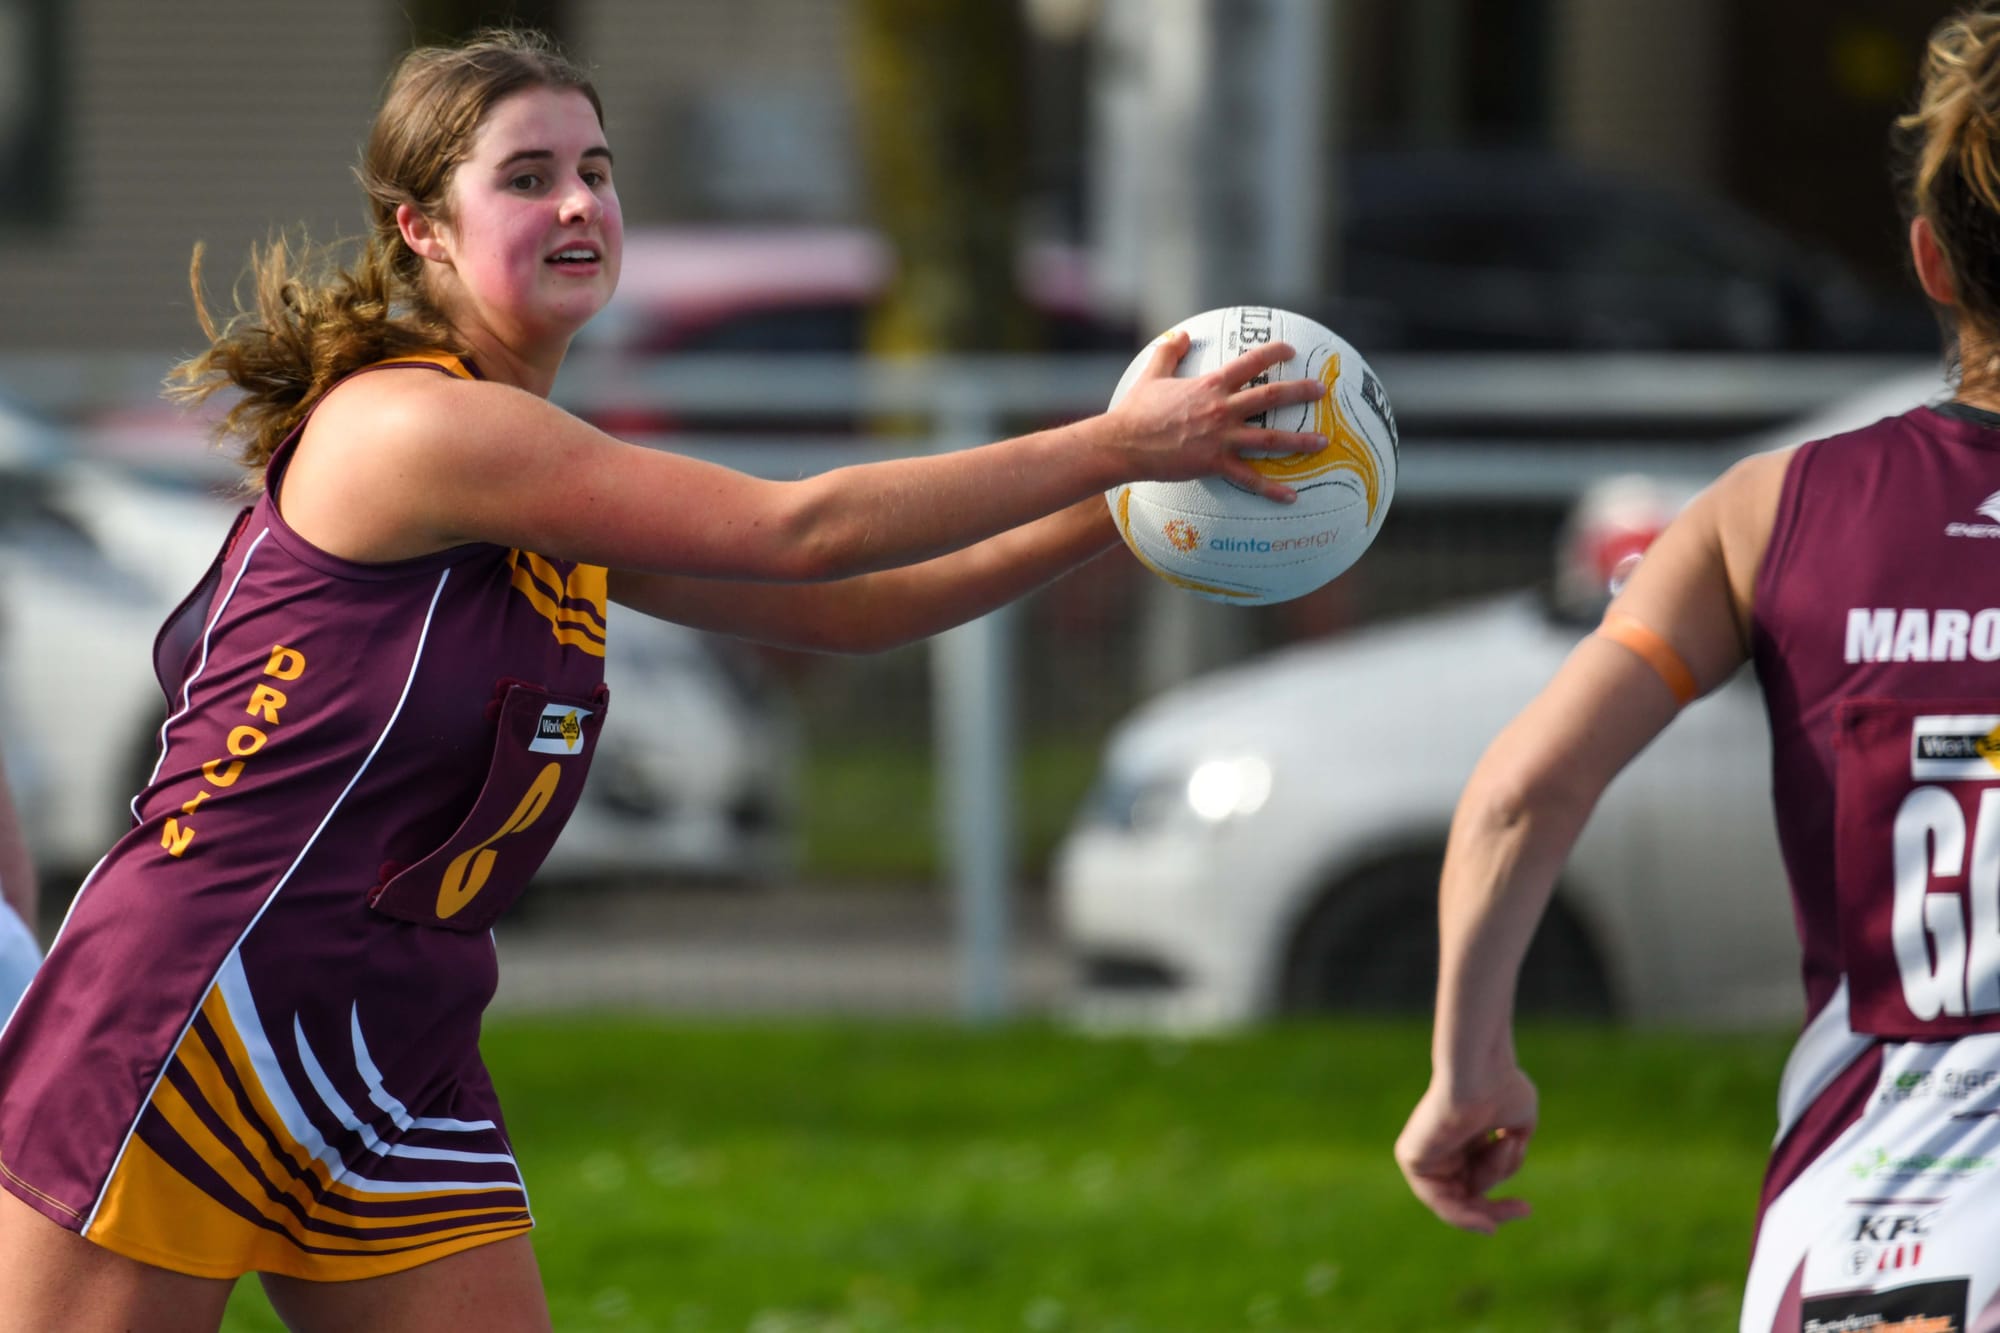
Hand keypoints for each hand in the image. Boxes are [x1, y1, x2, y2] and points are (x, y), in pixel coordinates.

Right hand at [1109, 331, 1329, 501]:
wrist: (1124, 444)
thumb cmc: (1136, 411)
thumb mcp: (1151, 375)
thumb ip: (1169, 353)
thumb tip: (1181, 335)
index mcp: (1210, 385)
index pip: (1249, 362)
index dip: (1273, 352)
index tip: (1291, 350)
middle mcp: (1221, 409)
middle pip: (1270, 396)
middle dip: (1300, 392)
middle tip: (1321, 390)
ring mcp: (1220, 438)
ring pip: (1269, 439)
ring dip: (1299, 440)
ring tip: (1323, 442)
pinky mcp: (1214, 464)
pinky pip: (1249, 478)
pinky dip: (1271, 488)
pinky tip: (1292, 496)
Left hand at [1394, 1066, 1538, 1233]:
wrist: (1480, 1072)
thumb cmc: (1501, 1088)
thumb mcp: (1517, 1128)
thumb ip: (1508, 1157)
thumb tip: (1491, 1182)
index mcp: (1461, 1139)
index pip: (1476, 1184)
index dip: (1500, 1203)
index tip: (1526, 1209)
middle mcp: (1439, 1148)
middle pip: (1465, 1196)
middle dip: (1495, 1210)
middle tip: (1524, 1210)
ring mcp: (1423, 1153)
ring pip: (1461, 1196)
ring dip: (1490, 1177)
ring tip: (1502, 1143)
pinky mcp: (1411, 1158)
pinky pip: (1440, 1200)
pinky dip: (1464, 1214)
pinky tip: (1486, 1222)